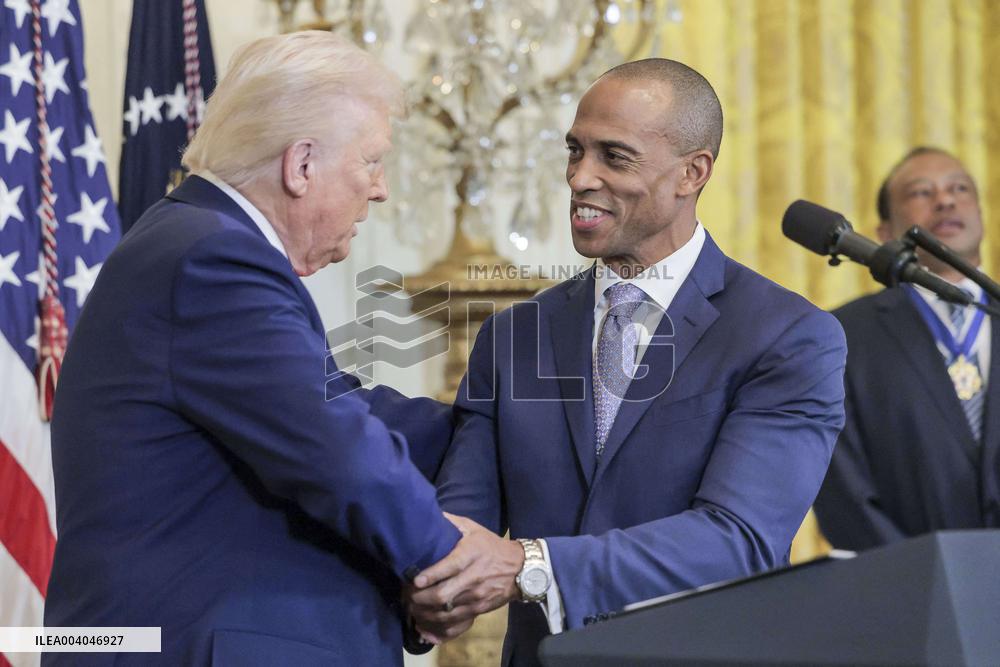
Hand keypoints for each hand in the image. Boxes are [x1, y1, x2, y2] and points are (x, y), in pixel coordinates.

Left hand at [405, 515, 524, 642]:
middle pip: (444, 595)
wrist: (520, 568)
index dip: (430, 575)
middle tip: (407, 596)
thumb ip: (451, 522)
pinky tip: (425, 625)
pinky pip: (455, 624)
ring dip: (425, 614)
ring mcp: (476, 597)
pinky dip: (437, 627)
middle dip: (421, 599)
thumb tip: (427, 513)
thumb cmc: (491, 546)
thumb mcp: (473, 529)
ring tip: (412, 609)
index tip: (414, 580)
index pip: (449, 567)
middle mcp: (473, 578)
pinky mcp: (478, 610)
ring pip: (446, 612)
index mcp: (471, 554)